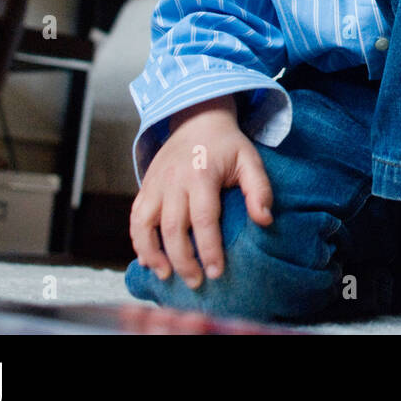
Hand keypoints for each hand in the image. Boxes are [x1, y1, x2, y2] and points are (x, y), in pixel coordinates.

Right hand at [129, 96, 273, 289]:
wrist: (197, 118)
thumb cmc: (227, 145)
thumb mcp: (250, 160)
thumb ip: (260, 189)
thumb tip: (265, 220)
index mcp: (201, 175)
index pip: (204, 219)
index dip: (209, 249)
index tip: (216, 272)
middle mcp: (174, 181)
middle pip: (172, 228)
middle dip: (183, 260)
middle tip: (196, 282)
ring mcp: (155, 184)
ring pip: (145, 225)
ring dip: (153, 254)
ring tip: (166, 275)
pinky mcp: (145, 186)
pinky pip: (135, 218)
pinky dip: (138, 241)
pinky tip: (148, 259)